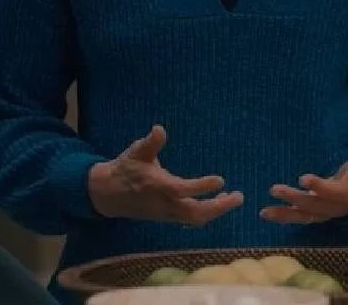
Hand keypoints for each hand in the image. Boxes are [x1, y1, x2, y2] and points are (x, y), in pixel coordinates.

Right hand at [88, 125, 243, 225]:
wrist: (109, 194)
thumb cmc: (126, 168)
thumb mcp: (136, 151)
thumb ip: (150, 142)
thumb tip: (160, 129)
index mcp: (159, 186)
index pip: (184, 190)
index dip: (203, 186)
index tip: (221, 180)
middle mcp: (166, 204)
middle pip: (196, 213)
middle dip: (219, 206)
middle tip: (238, 196)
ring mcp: (167, 213)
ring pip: (195, 218)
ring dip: (215, 210)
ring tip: (231, 198)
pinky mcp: (168, 216)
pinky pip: (190, 219)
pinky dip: (205, 213)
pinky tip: (216, 202)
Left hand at [260, 139, 347, 224]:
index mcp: (347, 195)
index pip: (332, 192)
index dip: (319, 186)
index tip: (303, 178)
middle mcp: (333, 208)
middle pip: (313, 205)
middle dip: (294, 198)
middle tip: (275, 188)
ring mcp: (322, 214)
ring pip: (302, 216)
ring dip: (283, 213)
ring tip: (264, 212)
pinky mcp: (313, 215)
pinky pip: (297, 218)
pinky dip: (282, 217)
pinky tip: (265, 214)